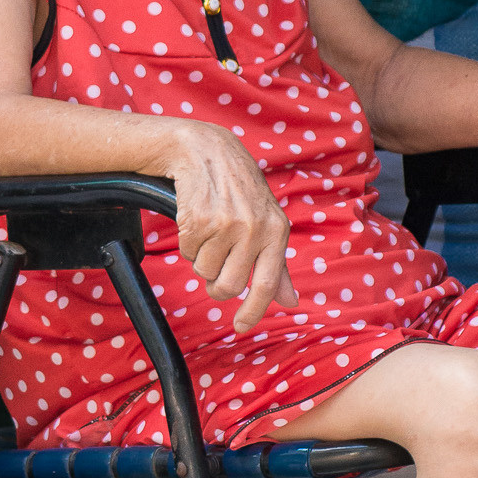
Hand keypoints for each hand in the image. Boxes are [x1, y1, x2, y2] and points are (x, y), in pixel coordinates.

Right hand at [166, 122, 294, 335]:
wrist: (207, 150)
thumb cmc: (240, 190)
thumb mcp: (267, 222)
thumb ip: (278, 265)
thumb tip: (291, 302)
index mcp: (276, 231)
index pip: (267, 283)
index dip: (253, 310)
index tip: (241, 327)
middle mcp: (254, 228)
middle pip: (229, 286)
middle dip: (216, 285)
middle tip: (214, 265)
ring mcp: (226, 223)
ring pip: (204, 271)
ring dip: (201, 257)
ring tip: (208, 228)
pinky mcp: (198, 218)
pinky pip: (187, 252)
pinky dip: (187, 241)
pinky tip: (196, 218)